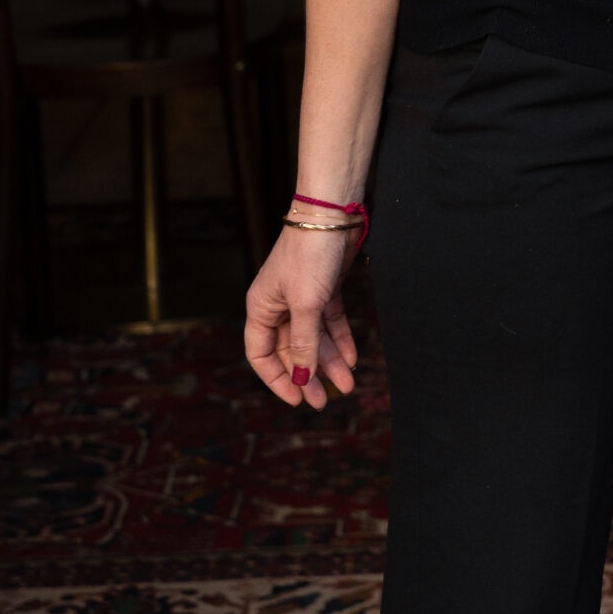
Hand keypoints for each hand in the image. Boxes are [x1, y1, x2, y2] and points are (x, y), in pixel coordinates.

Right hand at [245, 226, 361, 409]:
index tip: (296, 398)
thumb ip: (302, 342)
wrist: (333, 212)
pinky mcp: (324, 286)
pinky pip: (330, 321)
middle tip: (325, 401)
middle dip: (309, 374)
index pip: (261, 354)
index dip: (277, 378)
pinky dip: (340, 338)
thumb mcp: (305, 304)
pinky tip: (352, 357)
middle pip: (291, 349)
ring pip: (314, 337)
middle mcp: (278, 304)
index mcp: (260, 308)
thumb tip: (300, 377)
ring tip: (348, 384)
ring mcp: (302, 295)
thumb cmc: (309, 253)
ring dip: (330, 360)